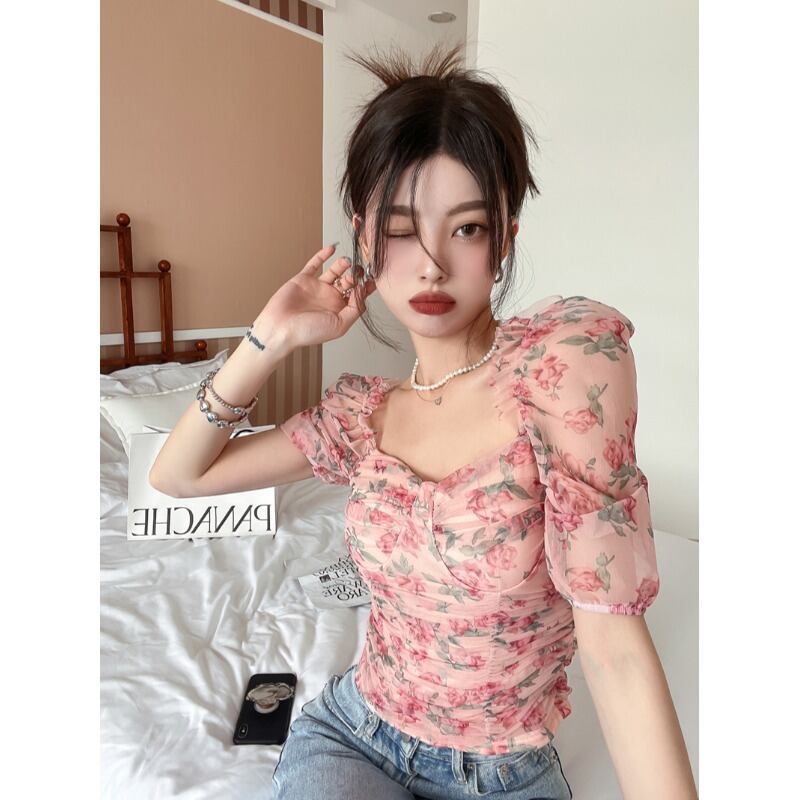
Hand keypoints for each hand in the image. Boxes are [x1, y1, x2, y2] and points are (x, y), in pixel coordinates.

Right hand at [257, 244, 376, 349]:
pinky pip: (315, 264)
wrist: (281, 328)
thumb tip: (363, 293)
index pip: (357, 295)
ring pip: (334, 271)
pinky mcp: (304, 279)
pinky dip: (323, 255)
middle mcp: (330, 298)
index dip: (365, 287)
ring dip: (343, 265)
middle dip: (356, 274)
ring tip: (348, 261)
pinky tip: (332, 249)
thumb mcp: (339, 325)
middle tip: (360, 268)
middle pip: (348, 282)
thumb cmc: (308, 332)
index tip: (372, 278)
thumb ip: (355, 309)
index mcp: (340, 310)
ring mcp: (317, 287)